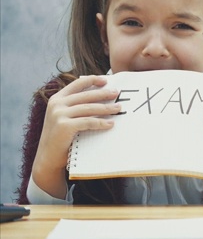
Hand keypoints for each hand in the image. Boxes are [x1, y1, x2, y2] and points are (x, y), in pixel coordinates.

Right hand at [31, 75, 120, 198]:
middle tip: (117, 93)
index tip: (106, 80)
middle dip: (103, 94)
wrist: (47, 158)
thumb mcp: (64, 117)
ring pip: (89, 108)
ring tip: (118, 108)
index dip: (92, 80)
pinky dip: (101, 122)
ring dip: (106, 108)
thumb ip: (75, 106)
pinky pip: (88, 122)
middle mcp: (56, 104)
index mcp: (56, 99)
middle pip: (86, 96)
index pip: (76, 84)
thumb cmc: (60, 137)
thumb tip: (100, 97)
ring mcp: (59, 115)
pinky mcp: (64, 126)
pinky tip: (111, 124)